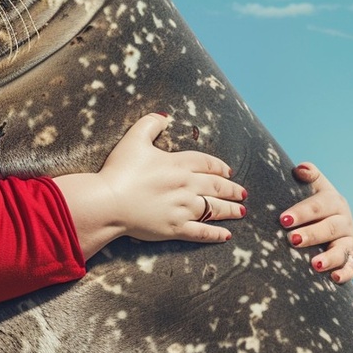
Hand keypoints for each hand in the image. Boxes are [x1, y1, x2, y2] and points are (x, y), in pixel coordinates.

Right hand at [55, 113, 245, 257]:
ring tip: (241, 211)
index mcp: (178, 164)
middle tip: (242, 193)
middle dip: (231, 189)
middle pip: (215, 186)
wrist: (109, 202)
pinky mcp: (175, 228)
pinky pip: (201, 232)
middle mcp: (186, 186)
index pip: (206, 163)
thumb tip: (165, 116)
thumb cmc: (119, 170)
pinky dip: (215, 234)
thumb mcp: (133, 139)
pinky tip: (226, 235)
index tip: (228, 171)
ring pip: (213, 209)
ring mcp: (182, 209)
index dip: (218, 166)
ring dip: (229, 210)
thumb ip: (150, 124)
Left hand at [280, 162, 352, 283]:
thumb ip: (309, 175)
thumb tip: (301, 169)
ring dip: (330, 258)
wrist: (327, 219)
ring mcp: (348, 241)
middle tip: (293, 240)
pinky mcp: (350, 259)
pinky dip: (345, 273)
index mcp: (333, 201)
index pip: (318, 206)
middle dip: (312, 234)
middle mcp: (344, 221)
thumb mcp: (312, 186)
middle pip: (329, 228)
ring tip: (315, 264)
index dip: (302, 212)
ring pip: (342, 250)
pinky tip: (334, 278)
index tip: (283, 219)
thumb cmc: (311, 202)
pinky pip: (352, 268)